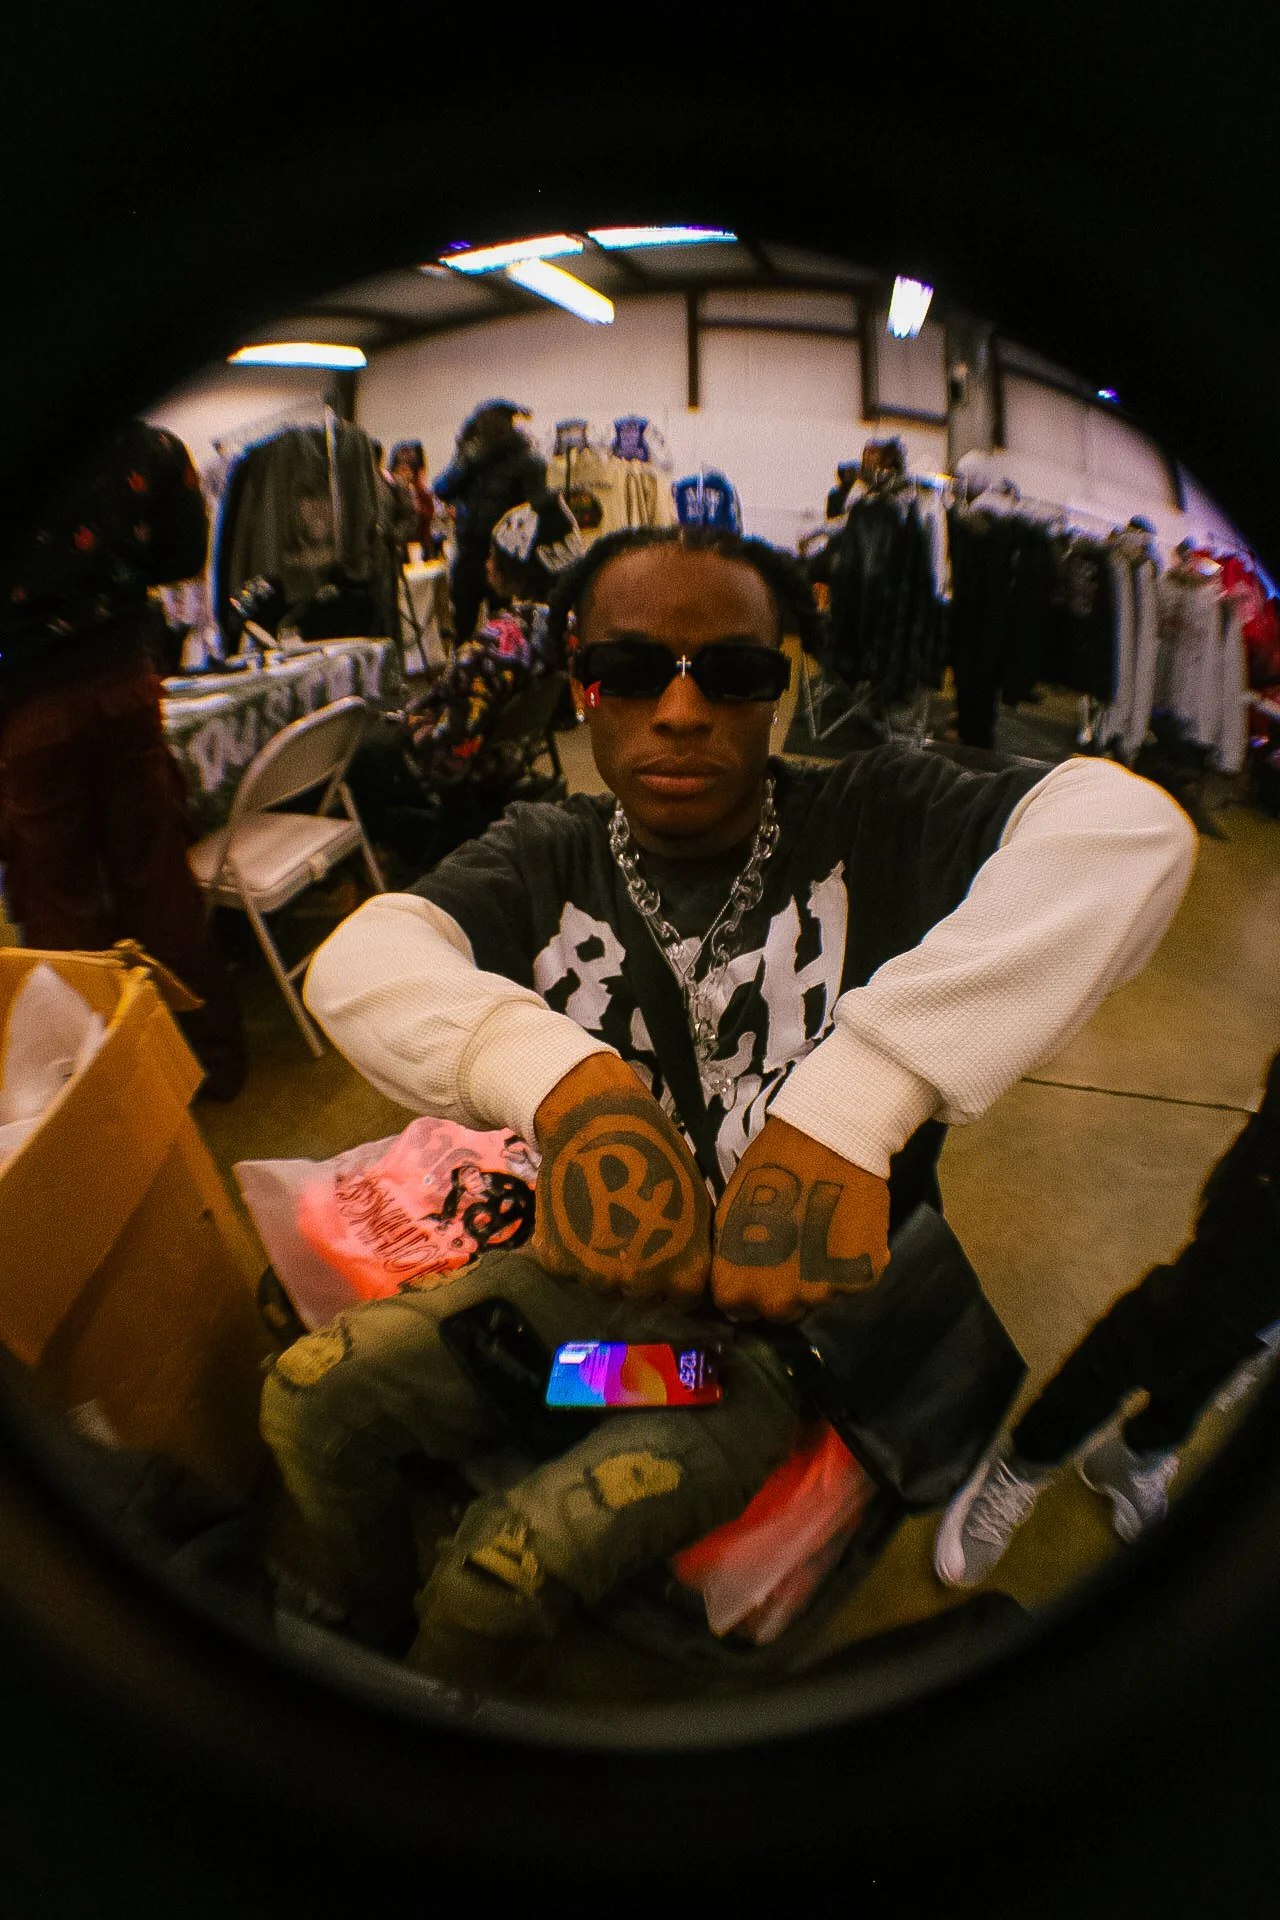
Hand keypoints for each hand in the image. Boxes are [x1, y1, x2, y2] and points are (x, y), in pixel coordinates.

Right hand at [530, 1054, 712, 1308]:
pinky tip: (575, 1217)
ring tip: (601, 1224)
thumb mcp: (692, 1200)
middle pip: (640, 1299)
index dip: (676, 1283)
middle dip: (639, 1277)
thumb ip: (691, 1243)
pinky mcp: (558, 1263)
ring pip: (600, 1287)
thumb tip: (691, 1270)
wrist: (596, 1121)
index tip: (666, 1262)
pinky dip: (568, 1251)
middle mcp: (641, 1284)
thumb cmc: (656, 1153)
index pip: (683, 1300)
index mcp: (682, 1272)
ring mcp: (596, 1277)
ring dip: (601, 1266)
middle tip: (630, 1239)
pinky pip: (566, 1269)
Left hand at [710, 1117, 889, 1322]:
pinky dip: (850, 1266)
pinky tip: (844, 1233)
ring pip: (819, 1299)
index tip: (758, 1267)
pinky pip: (852, 1283)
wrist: (827, 1138)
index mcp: (739, 1284)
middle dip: (785, 1289)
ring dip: (819, 1277)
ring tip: (820, 1237)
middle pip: (780, 1312)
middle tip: (793, 1251)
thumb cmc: (770, 1167)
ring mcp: (823, 1292)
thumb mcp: (730, 1213)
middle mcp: (779, 1299)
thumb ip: (731, 1256)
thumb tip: (735, 1282)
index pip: (736, 1309)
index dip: (747, 1289)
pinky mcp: (860, 1278)